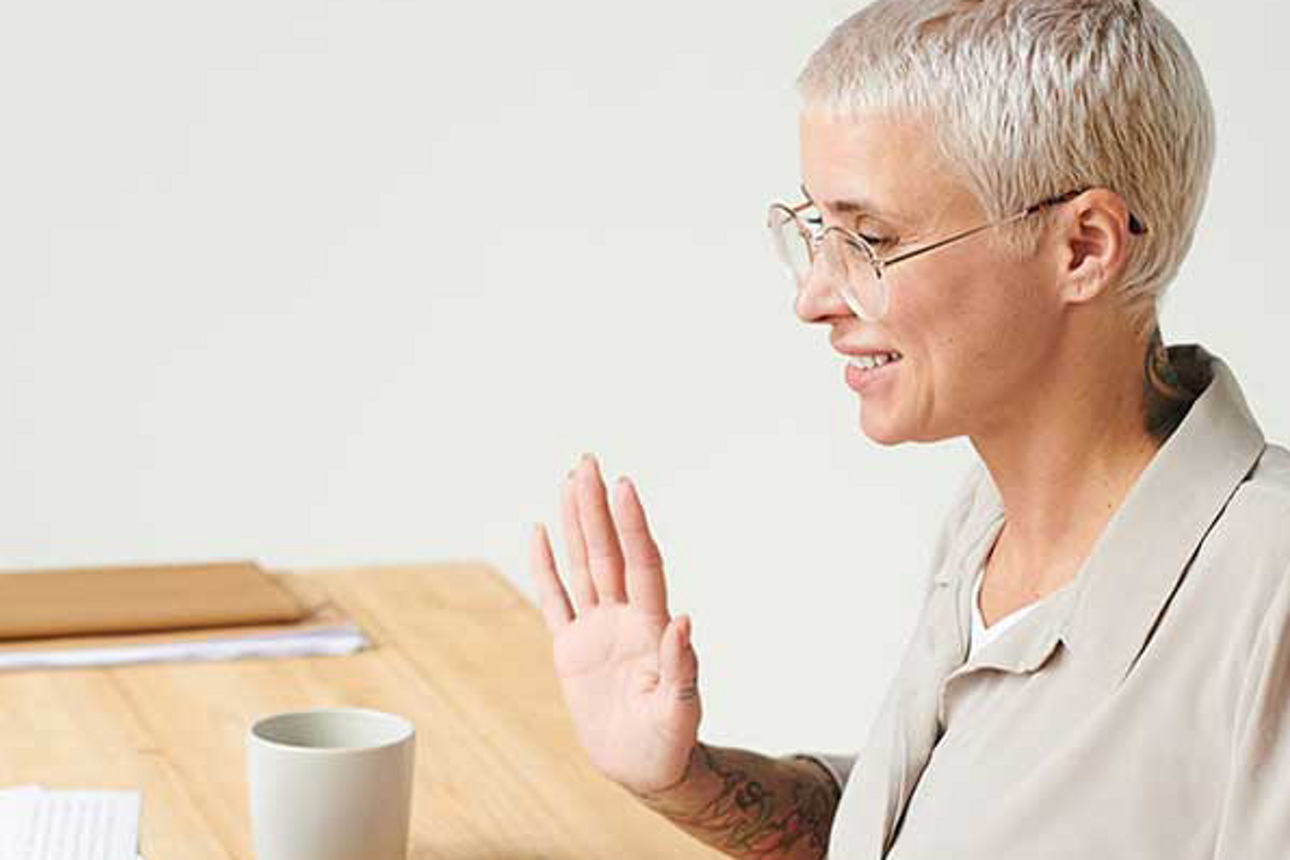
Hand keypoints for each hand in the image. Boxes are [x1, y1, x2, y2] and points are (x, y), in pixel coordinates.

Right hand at [529, 453, 700, 795]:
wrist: (646, 768)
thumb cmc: (670, 744)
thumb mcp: (680, 713)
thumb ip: (682, 669)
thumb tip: (683, 621)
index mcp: (651, 629)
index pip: (640, 565)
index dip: (631, 526)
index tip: (623, 486)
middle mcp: (624, 619)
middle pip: (607, 553)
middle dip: (598, 508)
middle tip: (588, 462)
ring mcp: (597, 630)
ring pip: (582, 565)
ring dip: (577, 523)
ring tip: (571, 479)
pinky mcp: (571, 649)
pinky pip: (554, 600)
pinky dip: (545, 568)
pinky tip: (540, 531)